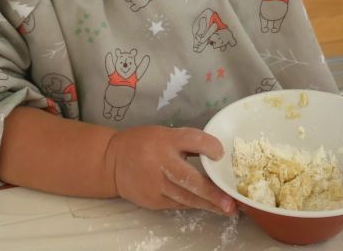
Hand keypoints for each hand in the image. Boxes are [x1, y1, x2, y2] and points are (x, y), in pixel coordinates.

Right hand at [105, 126, 236, 215]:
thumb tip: (215, 156)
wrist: (112, 161)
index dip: (208, 146)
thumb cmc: (144, 144)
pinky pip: (177, 203)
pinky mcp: (152, 200)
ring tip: (227, 209)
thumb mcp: (164, 135)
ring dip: (208, 204)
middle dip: (211, 192)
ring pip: (185, 197)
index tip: (221, 154)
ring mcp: (155, 184)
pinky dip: (193, 205)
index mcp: (166, 140)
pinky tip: (208, 207)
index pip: (191, 140)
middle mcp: (161, 162)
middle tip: (230, 201)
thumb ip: (187, 143)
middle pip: (189, 178)